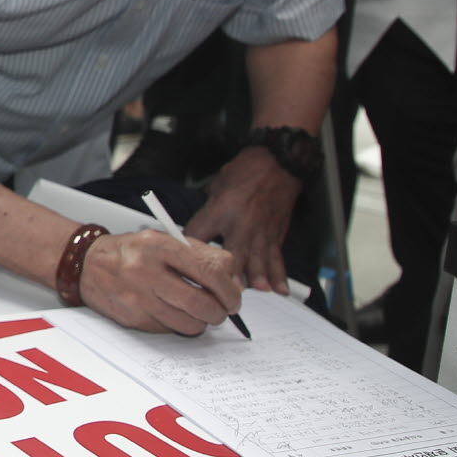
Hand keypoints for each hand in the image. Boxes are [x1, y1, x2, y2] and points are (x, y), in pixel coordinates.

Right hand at [78, 228, 241, 334]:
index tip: (234, 298)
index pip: (210, 271)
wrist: (86, 263)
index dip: (230, 290)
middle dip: (219, 312)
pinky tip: (170, 312)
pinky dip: (176, 325)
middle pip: (202, 304)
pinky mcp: (132, 318)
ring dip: (200, 322)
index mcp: (160, 246)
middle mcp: (147, 271)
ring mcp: (137, 297)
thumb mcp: (166, 240)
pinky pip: (169, 330)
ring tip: (195, 312)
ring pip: (189, 324)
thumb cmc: (132, 252)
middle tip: (220, 310)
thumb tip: (233, 284)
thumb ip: (203, 256)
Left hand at [186, 147, 297, 292]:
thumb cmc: (247, 170)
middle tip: (218, 294)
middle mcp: (241, 224)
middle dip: (223, 276)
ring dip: (252, 280)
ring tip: (248, 294)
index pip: (198, 234)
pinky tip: (278, 290)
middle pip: (230, 256)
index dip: (186, 249)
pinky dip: (279, 275)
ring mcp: (261, 232)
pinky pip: (277, 259)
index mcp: (220, 210)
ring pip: (256, 262)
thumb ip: (208, 208)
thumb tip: (197, 226)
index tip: (177, 263)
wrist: (279, 163)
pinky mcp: (277, 235)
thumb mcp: (217, 185)